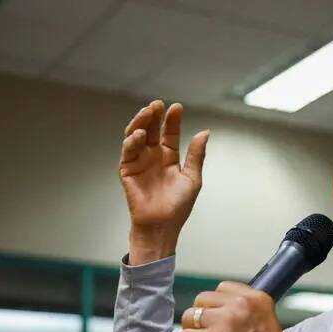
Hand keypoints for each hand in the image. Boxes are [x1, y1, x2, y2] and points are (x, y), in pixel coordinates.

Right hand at [120, 100, 208, 264]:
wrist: (162, 226)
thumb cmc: (178, 207)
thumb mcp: (192, 178)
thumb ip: (196, 155)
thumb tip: (204, 132)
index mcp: (169, 158)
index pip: (169, 133)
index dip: (172, 120)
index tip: (177, 107)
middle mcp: (153, 157)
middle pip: (151, 130)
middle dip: (153, 116)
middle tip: (157, 105)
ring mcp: (139, 162)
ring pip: (136, 136)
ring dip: (140, 123)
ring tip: (147, 112)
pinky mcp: (127, 170)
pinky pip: (127, 152)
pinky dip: (132, 141)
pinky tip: (139, 135)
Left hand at [177, 282, 303, 331]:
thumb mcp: (266, 322)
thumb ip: (245, 313)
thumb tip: (218, 313)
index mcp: (257, 298)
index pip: (223, 288)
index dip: (216, 306)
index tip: (217, 320)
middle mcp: (241, 304)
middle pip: (202, 299)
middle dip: (201, 316)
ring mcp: (226, 321)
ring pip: (189, 316)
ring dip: (191, 330)